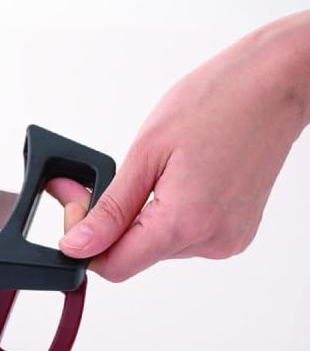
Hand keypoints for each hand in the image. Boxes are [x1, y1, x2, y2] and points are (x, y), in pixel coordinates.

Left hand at [50, 11, 309, 281]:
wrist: (275, 84)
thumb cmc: (218, 102)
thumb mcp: (146, 153)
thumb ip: (110, 208)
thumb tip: (77, 246)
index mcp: (185, 223)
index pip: (115, 267)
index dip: (85, 245)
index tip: (75, 211)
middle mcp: (211, 240)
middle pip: (135, 255)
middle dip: (110, 224)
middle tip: (103, 182)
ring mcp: (227, 239)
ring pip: (157, 246)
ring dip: (140, 218)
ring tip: (152, 173)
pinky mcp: (236, 232)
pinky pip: (183, 236)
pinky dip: (167, 215)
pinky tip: (176, 181)